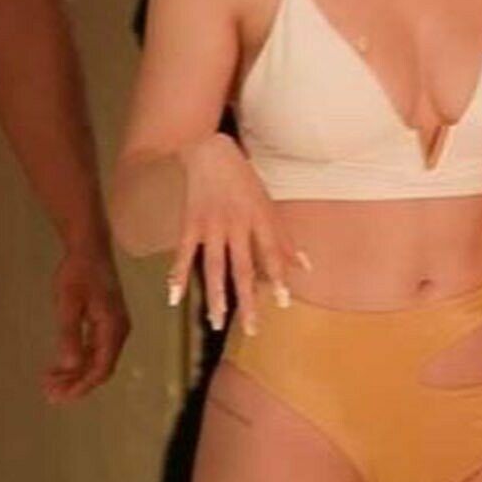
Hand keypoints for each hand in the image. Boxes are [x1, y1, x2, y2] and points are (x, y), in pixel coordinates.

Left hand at [44, 243, 129, 403]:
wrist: (89, 247)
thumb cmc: (77, 272)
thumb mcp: (68, 302)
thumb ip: (69, 333)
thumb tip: (69, 365)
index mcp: (113, 327)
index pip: (101, 368)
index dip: (81, 386)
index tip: (59, 396)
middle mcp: (118, 330)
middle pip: (100, 368)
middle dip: (76, 384)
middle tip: (49, 393)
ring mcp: (114, 326)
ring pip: (97, 360)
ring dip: (76, 374)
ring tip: (50, 383)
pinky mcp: (107, 321)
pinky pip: (95, 349)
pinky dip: (79, 360)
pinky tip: (61, 365)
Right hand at [169, 133, 303, 337]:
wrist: (210, 153)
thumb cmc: (244, 182)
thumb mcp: (269, 206)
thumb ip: (284, 240)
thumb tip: (306, 268)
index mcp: (259, 218)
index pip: (271, 252)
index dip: (277, 277)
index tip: (282, 302)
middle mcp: (237, 223)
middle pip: (243, 266)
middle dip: (247, 299)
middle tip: (250, 329)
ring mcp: (211, 224)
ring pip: (214, 265)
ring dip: (215, 295)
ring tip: (216, 321)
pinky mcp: (190, 223)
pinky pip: (184, 253)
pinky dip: (177, 274)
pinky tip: (174, 297)